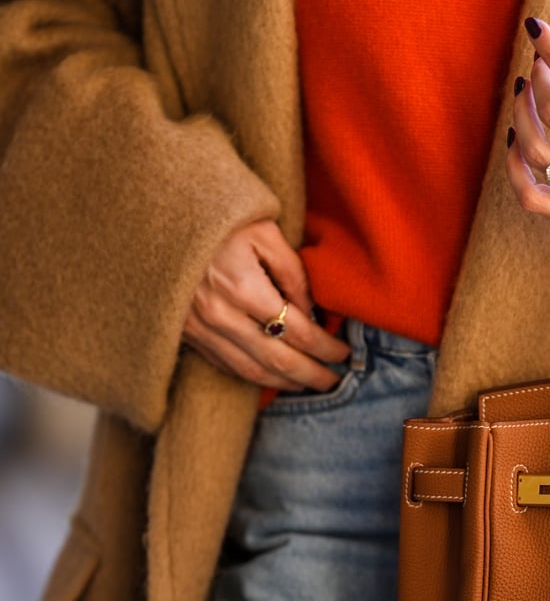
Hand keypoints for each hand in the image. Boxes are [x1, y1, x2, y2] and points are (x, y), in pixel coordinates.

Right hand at [183, 219, 350, 389]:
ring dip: (285, 383)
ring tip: (310, 384)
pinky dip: (255, 376)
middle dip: (313, 375)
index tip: (345, 352)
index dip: (326, 347)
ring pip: (252, 371)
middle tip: (337, 380)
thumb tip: (312, 311)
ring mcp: (200, 329)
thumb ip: (293, 273)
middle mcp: (221, 316)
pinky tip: (273, 376)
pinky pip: (227, 365)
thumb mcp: (263, 231)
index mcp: (243, 288)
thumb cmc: (216, 216)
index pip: (299, 332)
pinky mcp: (187, 334)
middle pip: (279, 360)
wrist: (153, 217)